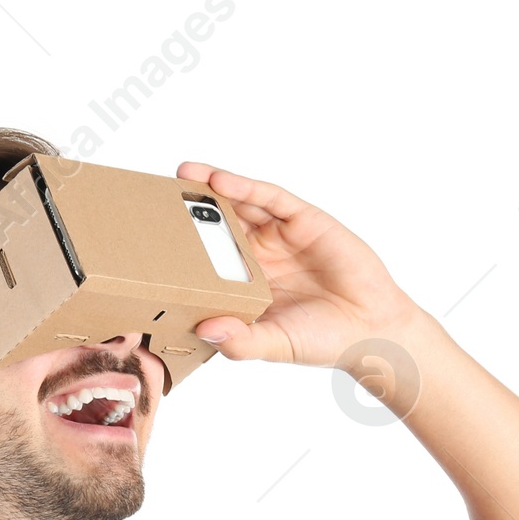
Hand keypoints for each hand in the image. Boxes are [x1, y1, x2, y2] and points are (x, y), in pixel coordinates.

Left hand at [176, 161, 420, 368]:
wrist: (372, 328)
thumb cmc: (321, 340)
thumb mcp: (274, 344)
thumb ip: (241, 341)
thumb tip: (204, 329)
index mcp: (245, 285)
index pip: (205, 261)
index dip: (179, 249)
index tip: (146, 243)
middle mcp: (259, 256)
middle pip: (216, 226)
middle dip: (188, 211)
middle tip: (153, 195)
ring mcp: (280, 235)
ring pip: (240, 205)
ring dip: (210, 189)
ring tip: (180, 176)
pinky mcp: (304, 220)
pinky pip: (270, 198)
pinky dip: (245, 187)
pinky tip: (219, 181)